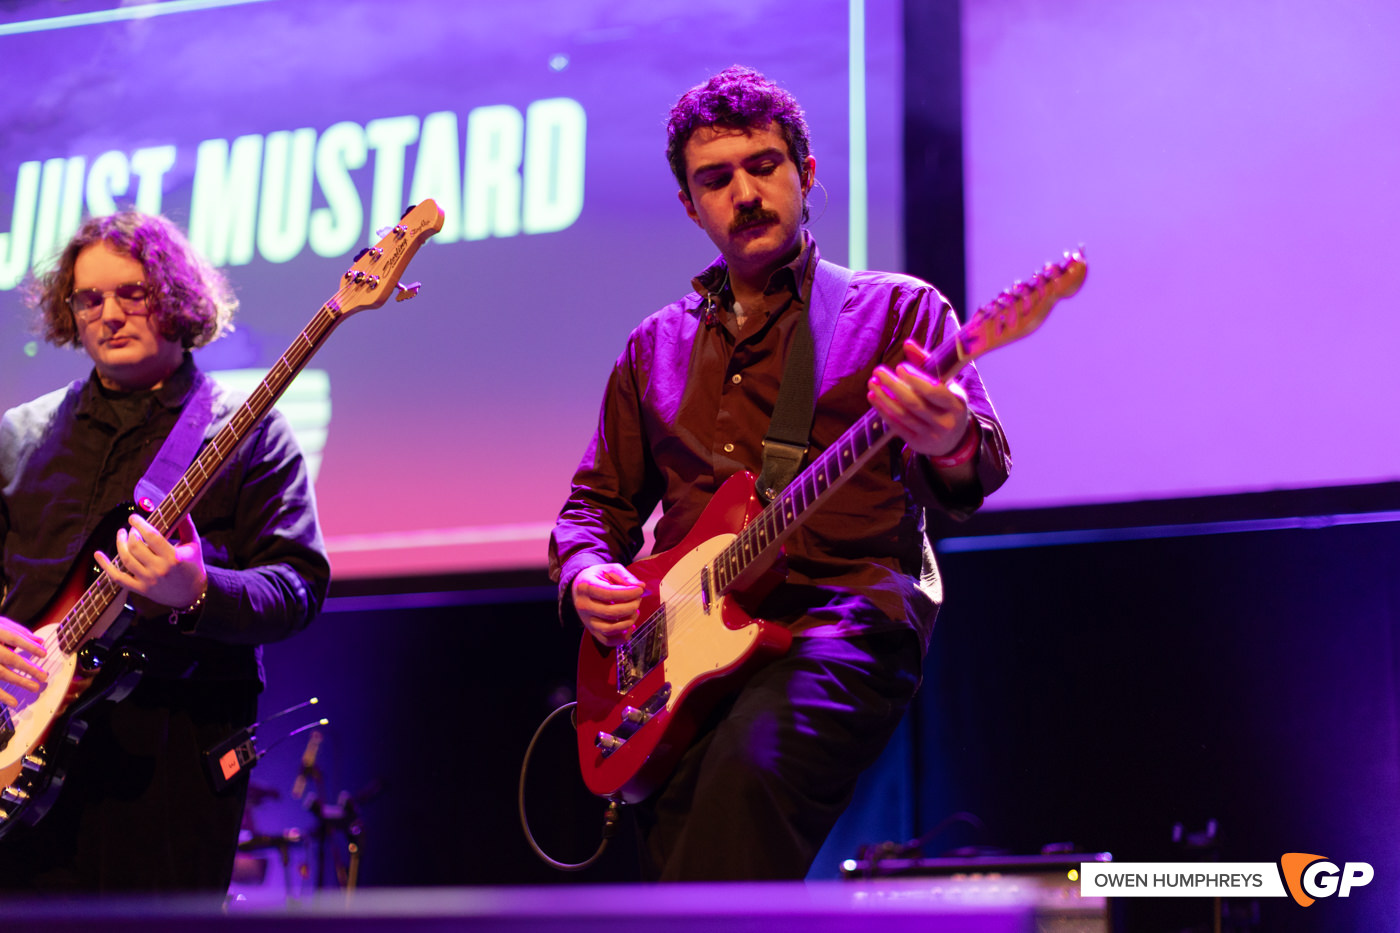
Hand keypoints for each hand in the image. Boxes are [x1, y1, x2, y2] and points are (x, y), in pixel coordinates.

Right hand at [0, 615, 46, 708]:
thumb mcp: (0, 625)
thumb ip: (19, 632)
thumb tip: (40, 641)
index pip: (14, 637)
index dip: (29, 645)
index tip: (43, 654)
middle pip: (9, 658)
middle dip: (28, 667)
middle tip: (43, 676)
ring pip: (1, 673)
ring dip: (19, 681)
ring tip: (34, 687)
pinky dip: (2, 696)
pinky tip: (13, 702)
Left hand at [94, 512, 207, 610]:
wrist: (192, 594)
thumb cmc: (193, 565)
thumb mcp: (193, 544)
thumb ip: (186, 525)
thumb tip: (180, 505)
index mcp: (173, 557)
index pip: (151, 536)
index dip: (139, 524)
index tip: (133, 517)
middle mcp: (159, 569)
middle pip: (136, 546)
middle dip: (130, 533)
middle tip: (131, 528)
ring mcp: (148, 580)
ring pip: (125, 559)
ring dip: (119, 543)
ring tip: (121, 534)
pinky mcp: (140, 589)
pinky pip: (117, 578)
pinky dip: (105, 566)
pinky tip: (98, 554)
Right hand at [572, 563, 644, 647]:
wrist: (581, 587)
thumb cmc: (598, 577)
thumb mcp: (611, 569)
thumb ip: (626, 577)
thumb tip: (641, 587)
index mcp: (585, 587)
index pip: (608, 593)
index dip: (628, 593)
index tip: (639, 590)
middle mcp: (583, 606)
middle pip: (610, 612)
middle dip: (631, 606)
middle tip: (638, 599)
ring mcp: (587, 621)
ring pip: (610, 629)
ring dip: (628, 621)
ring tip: (635, 611)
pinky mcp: (592, 631)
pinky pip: (608, 641)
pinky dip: (623, 637)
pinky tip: (630, 625)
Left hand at [868, 339, 972, 456]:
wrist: (955, 439)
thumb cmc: (946, 402)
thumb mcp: (945, 383)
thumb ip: (926, 363)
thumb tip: (907, 343)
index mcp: (955, 403)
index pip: (934, 391)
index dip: (915, 379)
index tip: (900, 366)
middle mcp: (945, 421)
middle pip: (914, 403)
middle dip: (894, 386)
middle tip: (878, 371)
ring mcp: (931, 435)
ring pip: (902, 415)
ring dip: (884, 397)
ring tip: (872, 382)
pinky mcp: (917, 443)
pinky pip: (896, 425)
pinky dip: (883, 410)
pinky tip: (874, 396)